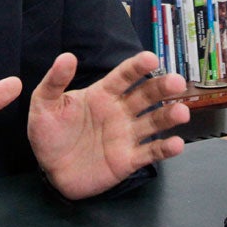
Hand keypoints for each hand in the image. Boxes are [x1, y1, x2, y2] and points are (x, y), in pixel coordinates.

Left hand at [27, 51, 188, 199]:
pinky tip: (176, 144)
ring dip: (169, 116)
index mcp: (102, 94)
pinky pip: (150, 153)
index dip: (137, 67)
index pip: (124, 76)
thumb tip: (67, 56)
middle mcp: (120, 111)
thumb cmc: (49, 133)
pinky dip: (165, 149)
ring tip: (182, 112)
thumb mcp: (44, 104)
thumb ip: (54, 81)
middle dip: (162, 88)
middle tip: (177, 82)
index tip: (151, 58)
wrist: (49, 170)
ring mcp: (126, 135)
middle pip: (146, 96)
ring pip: (153, 122)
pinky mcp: (128, 160)